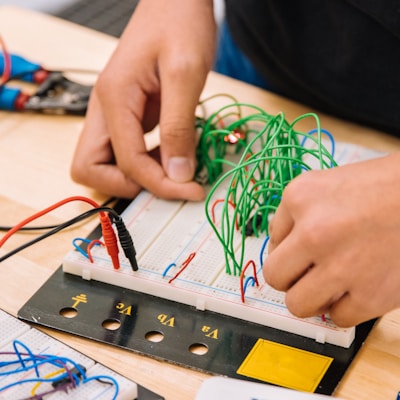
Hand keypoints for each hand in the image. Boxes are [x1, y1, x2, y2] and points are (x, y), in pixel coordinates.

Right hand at [71, 0, 215, 199]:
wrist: (176, 1)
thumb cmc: (179, 23)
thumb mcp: (185, 75)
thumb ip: (179, 128)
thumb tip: (178, 175)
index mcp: (114, 98)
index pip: (127, 163)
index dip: (159, 184)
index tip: (190, 190)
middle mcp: (105, 109)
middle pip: (90, 169)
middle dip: (128, 185)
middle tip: (167, 182)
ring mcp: (113, 113)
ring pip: (104, 164)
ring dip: (136, 176)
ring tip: (174, 169)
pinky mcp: (127, 114)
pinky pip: (124, 152)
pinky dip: (145, 163)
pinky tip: (171, 154)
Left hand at [263, 153, 399, 326]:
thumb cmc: (378, 188)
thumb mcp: (320, 185)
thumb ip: (291, 215)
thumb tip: (278, 248)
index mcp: (299, 199)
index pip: (271, 242)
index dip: (287, 250)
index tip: (301, 252)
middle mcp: (315, 233)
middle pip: (275, 278)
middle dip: (289, 278)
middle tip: (305, 273)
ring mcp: (342, 266)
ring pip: (297, 305)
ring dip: (310, 298)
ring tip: (328, 284)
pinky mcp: (371, 295)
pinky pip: (338, 318)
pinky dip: (344, 308)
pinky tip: (354, 288)